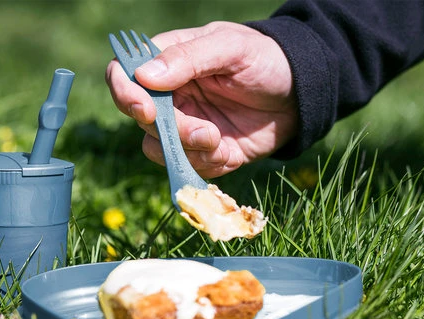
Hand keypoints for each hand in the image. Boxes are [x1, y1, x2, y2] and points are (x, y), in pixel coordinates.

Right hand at [106, 21, 298, 177]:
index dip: (124, 93)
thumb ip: (190, 57)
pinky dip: (206, 164)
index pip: (123, 74)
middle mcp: (168, 95)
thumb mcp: (232, 48)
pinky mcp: (201, 151)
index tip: (146, 110)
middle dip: (171, 130)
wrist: (301, 95)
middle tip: (205, 131)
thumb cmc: (266, 59)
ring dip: (187, 151)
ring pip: (157, 148)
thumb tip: (144, 75)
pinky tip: (229, 150)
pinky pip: (186, 166)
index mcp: (168, 61)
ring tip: (219, 140)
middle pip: (140, 119)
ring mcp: (183, 124)